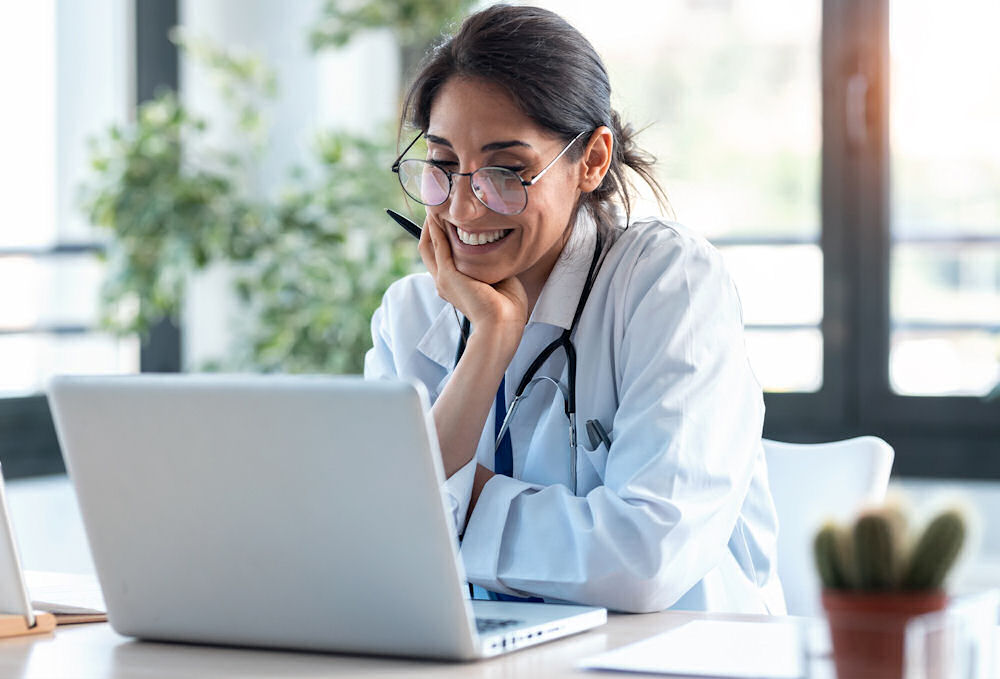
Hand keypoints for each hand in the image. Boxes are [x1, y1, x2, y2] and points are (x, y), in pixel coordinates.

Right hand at [418, 213, 528, 341]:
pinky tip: (439, 214)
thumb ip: (492, 263)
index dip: (439, 235)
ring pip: (429, 244)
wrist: (503, 325)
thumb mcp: (498, 279)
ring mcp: (443, 279)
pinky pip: (438, 245)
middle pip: (427, 247)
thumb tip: (498, 247)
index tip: (447, 217)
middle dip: (430, 225)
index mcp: (454, 285)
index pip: (440, 255)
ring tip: (436, 203)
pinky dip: (437, 228)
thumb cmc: (507, 308)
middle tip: (437, 204)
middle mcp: (443, 282)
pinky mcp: (448, 276)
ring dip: (431, 222)